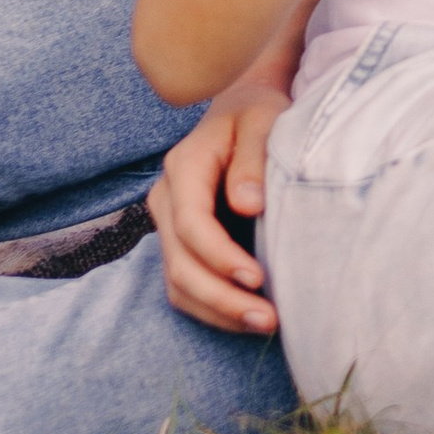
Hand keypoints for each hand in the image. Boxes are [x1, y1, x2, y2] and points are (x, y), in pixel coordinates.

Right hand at [148, 82, 288, 334]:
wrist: (242, 109)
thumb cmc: (257, 114)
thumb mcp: (263, 120)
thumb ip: (254, 159)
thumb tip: (248, 205)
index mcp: (184, 166)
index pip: (191, 224)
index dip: (221, 257)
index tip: (258, 278)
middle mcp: (166, 198)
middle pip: (180, 262)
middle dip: (221, 297)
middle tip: (267, 319)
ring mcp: (168, 223)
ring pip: (178, 283)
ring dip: (217, 311)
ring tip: (263, 325)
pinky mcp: (180, 242)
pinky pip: (186, 285)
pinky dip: (212, 308)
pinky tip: (246, 318)